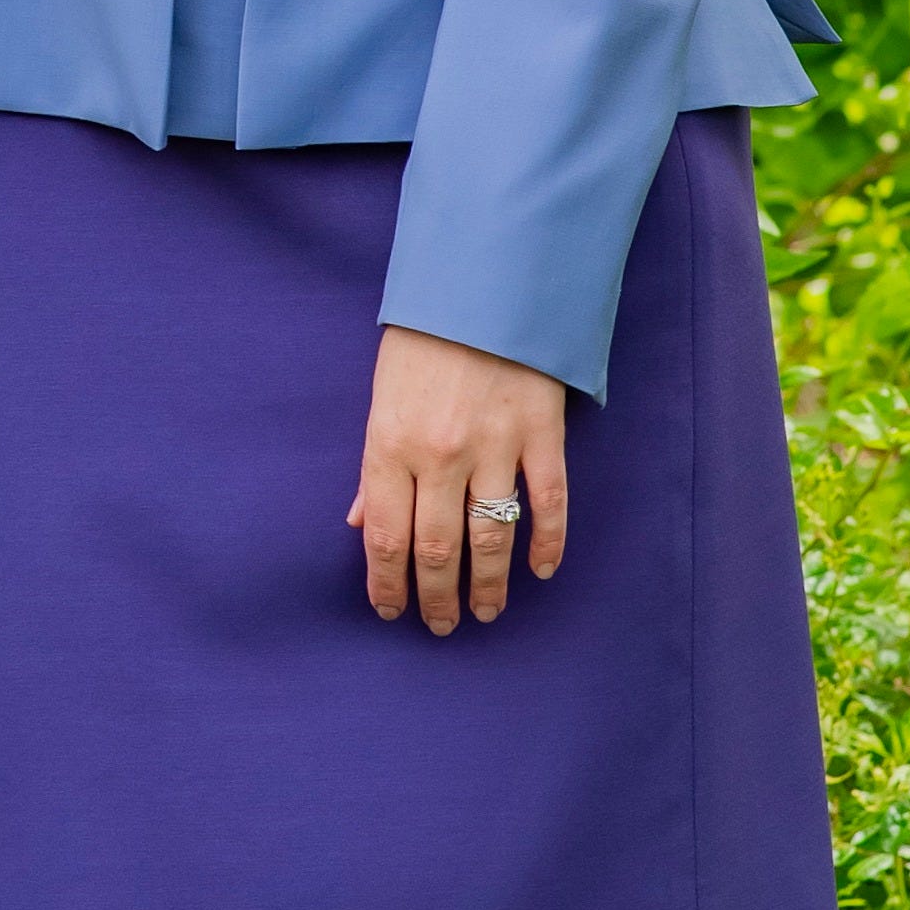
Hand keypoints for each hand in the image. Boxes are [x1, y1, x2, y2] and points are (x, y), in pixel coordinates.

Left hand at [348, 323, 565, 633]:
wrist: (483, 282)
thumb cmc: (422, 339)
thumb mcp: (381, 396)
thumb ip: (374, 466)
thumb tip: (359, 523)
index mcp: (389, 444)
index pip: (385, 536)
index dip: (388, 584)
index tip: (391, 612)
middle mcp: (440, 455)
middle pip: (438, 549)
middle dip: (436, 597)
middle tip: (440, 626)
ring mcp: (495, 446)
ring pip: (492, 538)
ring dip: (490, 585)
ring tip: (487, 613)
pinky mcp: (542, 434)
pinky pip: (549, 503)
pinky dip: (548, 544)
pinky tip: (540, 571)